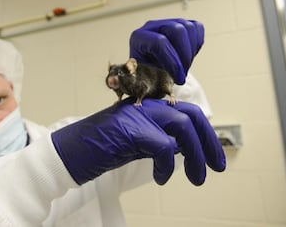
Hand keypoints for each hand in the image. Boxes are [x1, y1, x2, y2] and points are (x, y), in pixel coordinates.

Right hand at [51, 98, 225, 185]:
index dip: (204, 133)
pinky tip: (162, 178)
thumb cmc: (99, 149)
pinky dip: (167, 165)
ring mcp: (138, 115)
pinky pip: (163, 146)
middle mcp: (145, 107)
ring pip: (183, 126)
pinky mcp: (131, 130)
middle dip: (209, 142)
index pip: (186, 112)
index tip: (213, 156)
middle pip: (191, 115)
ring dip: (195, 155)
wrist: (68, 152)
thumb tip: (184, 147)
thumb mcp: (136, 143)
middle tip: (217, 167)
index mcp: (147, 108)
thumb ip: (158, 139)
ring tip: (197, 179)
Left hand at [130, 18, 203, 84]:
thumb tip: (166, 87)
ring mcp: (168, 23)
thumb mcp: (145, 80)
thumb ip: (152, 81)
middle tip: (183, 73)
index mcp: (139, 37)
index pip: (159, 42)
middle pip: (177, 30)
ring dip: (191, 51)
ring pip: (188, 27)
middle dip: (185, 55)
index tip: (178, 78)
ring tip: (184, 67)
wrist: (150, 71)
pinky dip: (197, 43)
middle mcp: (152, 27)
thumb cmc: (146, 75)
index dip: (173, 62)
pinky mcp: (181, 24)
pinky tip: (189, 56)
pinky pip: (196, 27)